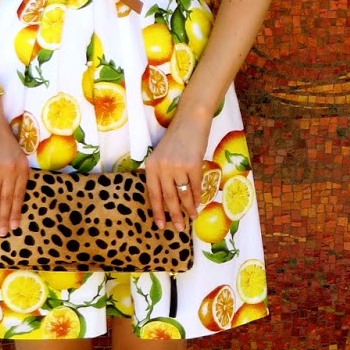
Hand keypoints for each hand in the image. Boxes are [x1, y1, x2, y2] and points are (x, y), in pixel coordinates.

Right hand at [0, 100, 29, 234]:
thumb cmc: (2, 138)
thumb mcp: (16, 155)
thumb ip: (15, 174)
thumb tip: (11, 197)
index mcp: (22, 168)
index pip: (19, 195)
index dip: (16, 212)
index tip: (15, 226)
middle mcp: (10, 170)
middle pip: (7, 199)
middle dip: (5, 218)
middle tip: (2, 234)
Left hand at [143, 109, 211, 228]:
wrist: (191, 121)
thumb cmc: (177, 139)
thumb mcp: (162, 156)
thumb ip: (161, 174)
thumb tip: (167, 200)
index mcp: (151, 166)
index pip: (153, 194)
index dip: (157, 211)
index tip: (160, 226)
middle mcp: (162, 168)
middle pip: (168, 198)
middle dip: (174, 215)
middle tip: (179, 229)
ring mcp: (178, 166)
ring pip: (183, 194)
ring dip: (188, 208)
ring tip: (192, 218)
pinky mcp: (193, 165)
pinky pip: (196, 186)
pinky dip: (198, 197)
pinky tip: (199, 204)